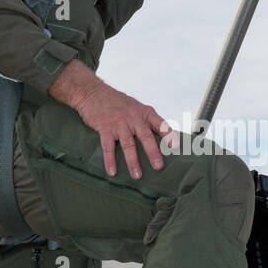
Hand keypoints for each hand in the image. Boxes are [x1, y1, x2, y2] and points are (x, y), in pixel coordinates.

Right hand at [49, 60, 176, 177]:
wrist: (93, 92)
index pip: (160, 124)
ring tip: (137, 175)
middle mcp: (133, 117)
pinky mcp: (104, 128)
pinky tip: (112, 171)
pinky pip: (108, 146)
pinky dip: (110, 160)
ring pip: (128, 144)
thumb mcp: (135, 106)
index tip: (175, 147)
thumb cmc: (116, 102)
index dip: (168, 136)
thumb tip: (161, 137)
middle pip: (145, 137)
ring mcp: (119, 123)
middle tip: (158, 167)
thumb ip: (146, 120)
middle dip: (152, 153)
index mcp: (144, 112)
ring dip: (132, 161)